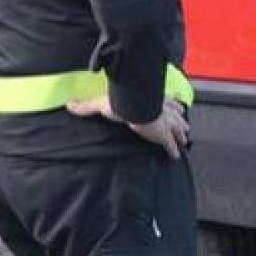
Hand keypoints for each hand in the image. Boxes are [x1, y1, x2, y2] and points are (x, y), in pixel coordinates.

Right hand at [66, 92, 191, 159]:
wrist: (134, 108)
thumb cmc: (121, 102)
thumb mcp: (102, 103)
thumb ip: (87, 106)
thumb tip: (69, 104)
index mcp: (152, 99)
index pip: (165, 101)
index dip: (171, 104)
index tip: (176, 107)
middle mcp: (162, 110)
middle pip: (176, 116)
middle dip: (180, 121)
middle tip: (186, 126)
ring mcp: (164, 123)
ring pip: (178, 129)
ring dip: (181, 134)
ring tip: (185, 138)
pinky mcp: (163, 136)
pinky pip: (170, 145)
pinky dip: (173, 151)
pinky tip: (176, 156)